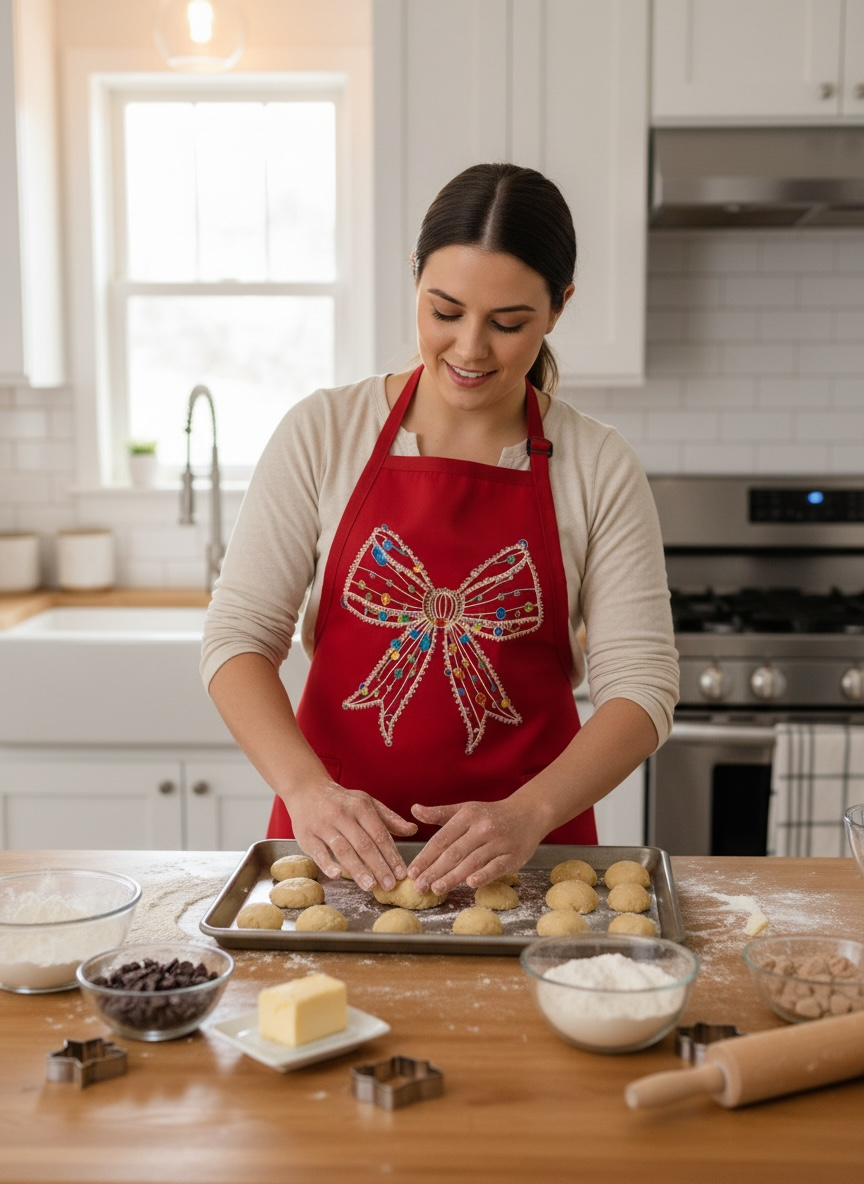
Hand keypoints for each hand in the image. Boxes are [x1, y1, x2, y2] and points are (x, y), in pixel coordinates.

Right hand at [284, 779, 417, 891]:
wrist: (306, 789)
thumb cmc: (342, 801)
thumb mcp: (367, 803)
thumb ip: (389, 818)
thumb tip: (413, 830)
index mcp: (361, 807)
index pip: (380, 834)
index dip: (391, 855)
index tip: (401, 873)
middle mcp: (342, 815)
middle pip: (363, 844)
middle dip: (378, 866)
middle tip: (390, 885)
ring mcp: (323, 825)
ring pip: (343, 849)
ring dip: (358, 869)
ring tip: (370, 886)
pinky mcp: (306, 836)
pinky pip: (318, 852)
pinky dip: (327, 864)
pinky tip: (337, 876)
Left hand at [406, 797, 544, 894]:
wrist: (528, 814)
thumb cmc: (491, 815)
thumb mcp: (465, 809)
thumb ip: (439, 813)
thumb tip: (414, 810)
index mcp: (468, 816)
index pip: (442, 839)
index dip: (426, 856)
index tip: (412, 872)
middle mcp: (483, 828)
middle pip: (454, 853)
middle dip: (434, 871)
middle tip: (419, 887)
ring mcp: (499, 842)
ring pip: (472, 862)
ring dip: (453, 877)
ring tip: (436, 889)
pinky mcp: (513, 856)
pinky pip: (496, 867)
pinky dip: (484, 875)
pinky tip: (470, 884)